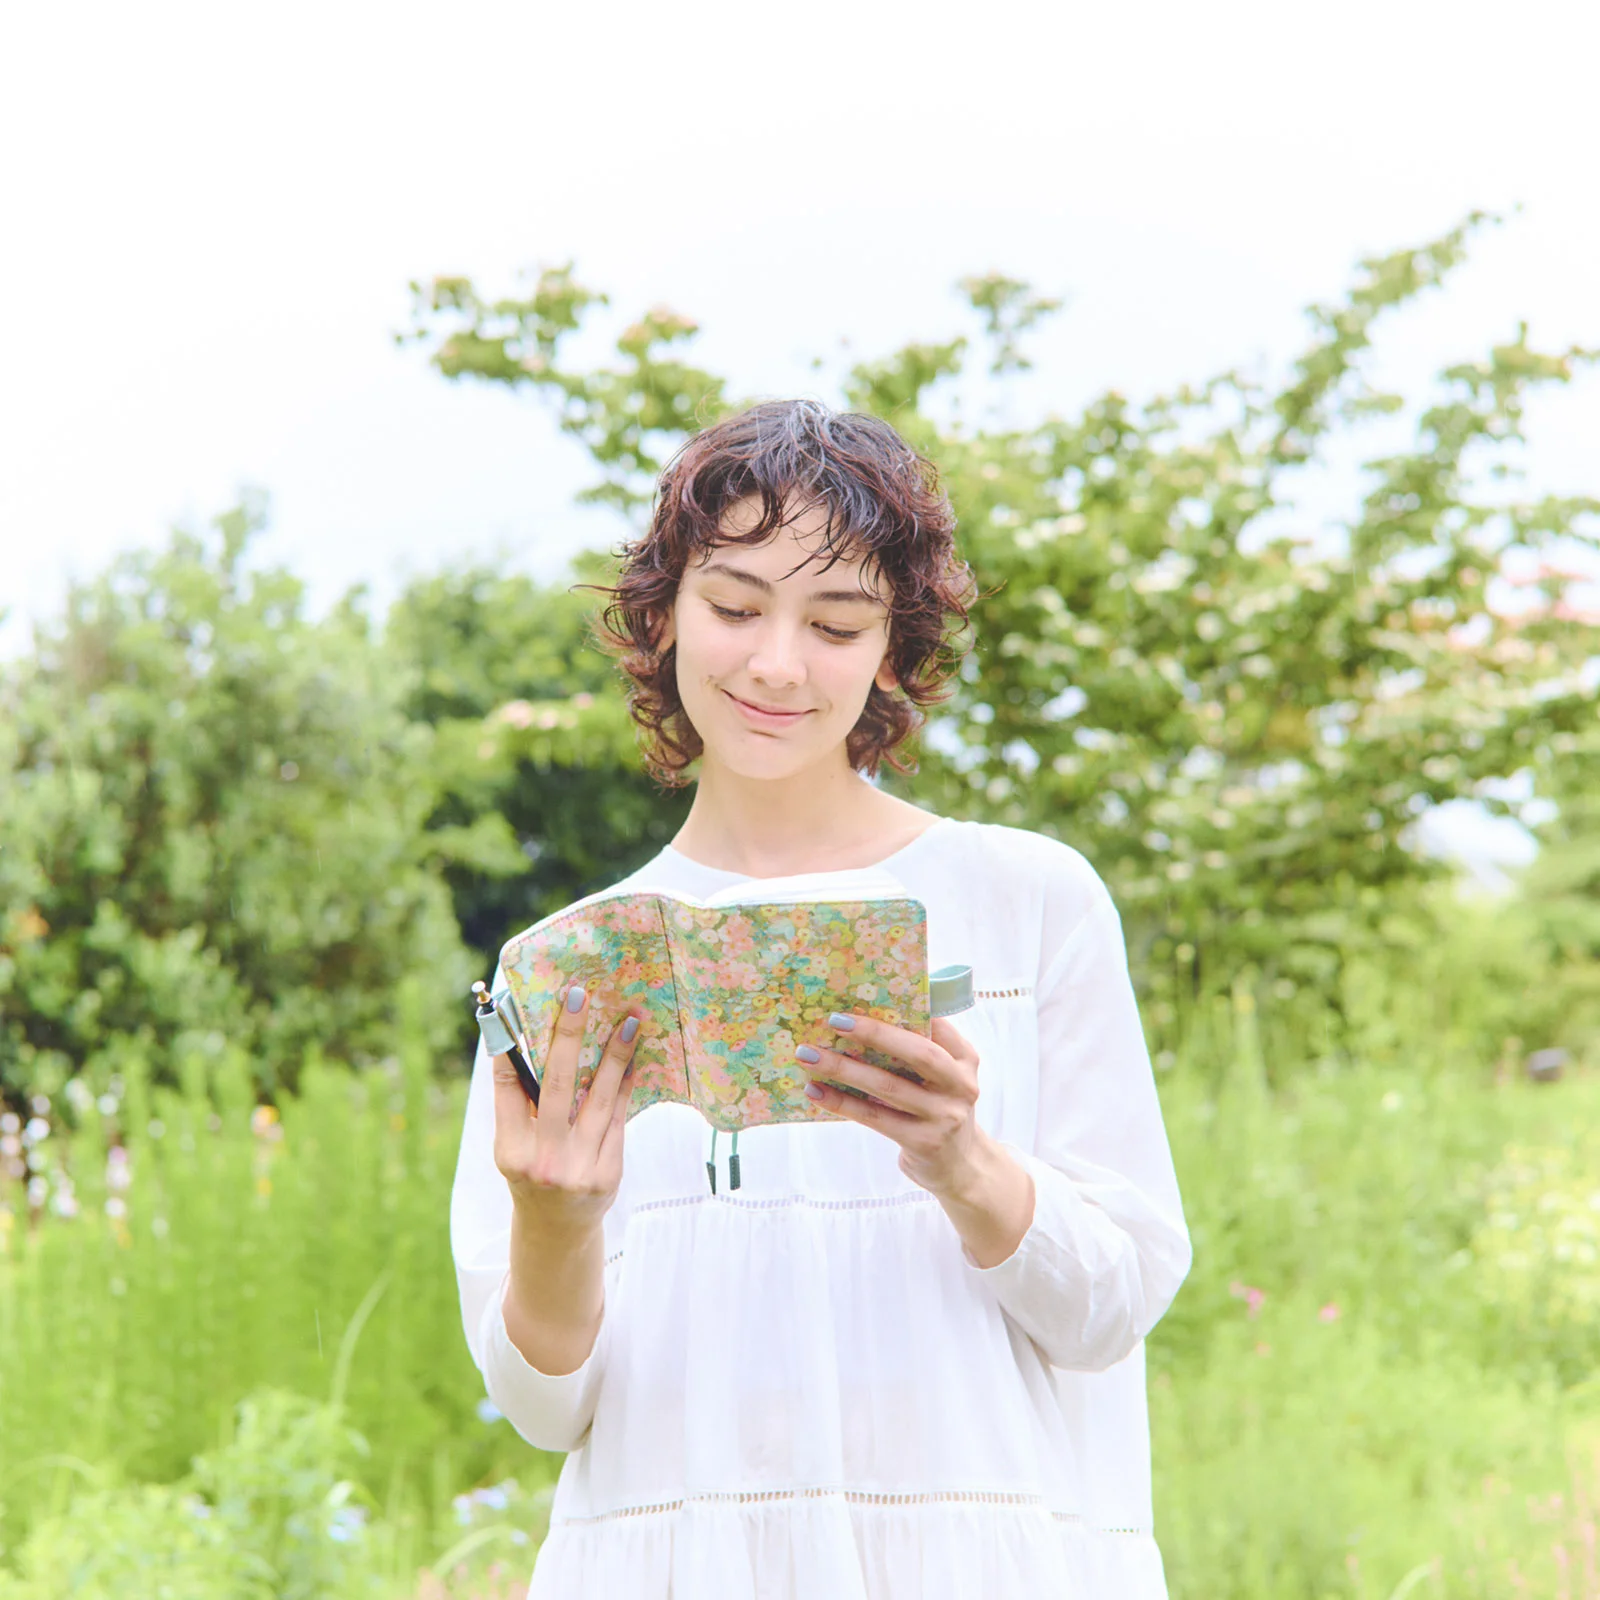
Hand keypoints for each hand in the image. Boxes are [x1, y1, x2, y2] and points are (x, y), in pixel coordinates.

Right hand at [492, 983, 640, 1236]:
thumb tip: (528, 1041)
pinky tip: (633, 1061)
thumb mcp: (514, 1146)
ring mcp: (577, 1168)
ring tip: (629, 1022)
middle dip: (568, 1036)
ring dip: (615, 1055)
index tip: (519, 1008)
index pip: (508, 1088)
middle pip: (557, 1085)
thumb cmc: (533, 1173)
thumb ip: (520, 1104)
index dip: (512, 1047)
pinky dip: (624, 1087)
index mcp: (510, 1149)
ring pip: (599, 1098)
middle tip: (579, 996)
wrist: (558, 1230)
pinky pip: (619, 1119)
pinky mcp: (607, 1174)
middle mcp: (542, 1159)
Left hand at [796, 1012, 985, 1198]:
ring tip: (809, 1055)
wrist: (960, 1166)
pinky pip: (875, 1117)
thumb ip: (918, 1051)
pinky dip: (842, 1102)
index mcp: (965, 1060)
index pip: (938, 1026)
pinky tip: (816, 1091)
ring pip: (888, 1086)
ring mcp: (945, 1117)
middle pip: (918, 1053)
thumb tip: (860, 1020)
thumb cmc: (937, 1108)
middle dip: (874, 1033)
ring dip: (844, 1069)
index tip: (869, 998)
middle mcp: (961, 1086)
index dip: (907, 1010)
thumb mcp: (942, 1077)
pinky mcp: (924, 1142)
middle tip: (834, 1020)